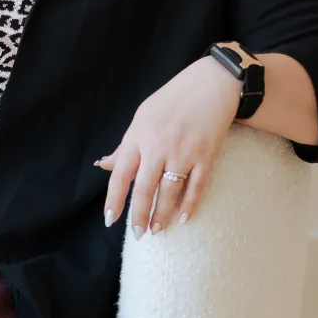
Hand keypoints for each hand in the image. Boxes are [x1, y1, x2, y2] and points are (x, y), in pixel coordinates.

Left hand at [94, 56, 242, 237]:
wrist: (212, 83)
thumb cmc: (173, 100)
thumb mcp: (142, 117)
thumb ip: (125, 145)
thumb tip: (105, 165)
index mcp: (139, 136)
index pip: (121, 174)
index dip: (115, 199)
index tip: (111, 219)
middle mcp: (158, 147)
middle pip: (144, 189)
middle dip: (139, 215)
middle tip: (138, 234)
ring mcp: (183, 153)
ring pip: (169, 192)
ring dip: (162, 215)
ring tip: (156, 230)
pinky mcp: (206, 156)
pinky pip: (196, 187)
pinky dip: (189, 205)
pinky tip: (183, 219)